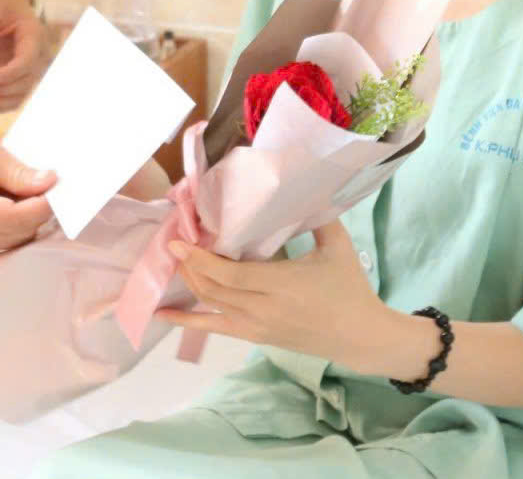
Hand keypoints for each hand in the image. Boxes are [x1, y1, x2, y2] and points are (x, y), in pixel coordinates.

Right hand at [0, 102, 55, 250]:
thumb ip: (16, 172)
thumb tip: (50, 184)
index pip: (15, 219)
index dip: (43, 204)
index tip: (61, 183)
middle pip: (18, 233)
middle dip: (39, 209)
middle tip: (52, 180)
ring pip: (15, 238)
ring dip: (30, 215)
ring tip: (33, 184)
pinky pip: (5, 235)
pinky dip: (19, 218)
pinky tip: (20, 194)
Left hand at [156, 219, 399, 367]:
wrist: (360, 337)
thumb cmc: (349, 288)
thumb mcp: (337, 246)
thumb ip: (318, 216)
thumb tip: (303, 184)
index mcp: (281, 285)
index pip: (230, 275)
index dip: (200, 259)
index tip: (178, 240)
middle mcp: (263, 309)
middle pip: (213, 289)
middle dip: (189, 265)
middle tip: (175, 240)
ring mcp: (257, 327)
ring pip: (211, 305)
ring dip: (190, 283)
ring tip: (175, 261)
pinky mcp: (255, 337)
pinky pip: (215, 327)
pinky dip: (186, 321)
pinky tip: (163, 313)